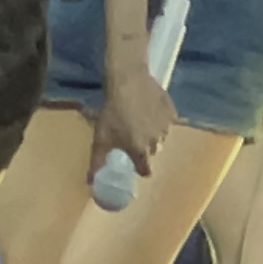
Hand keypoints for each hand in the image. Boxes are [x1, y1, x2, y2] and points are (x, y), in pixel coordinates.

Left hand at [92, 71, 179, 192]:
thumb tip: (90, 182)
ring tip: (140, 119)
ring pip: (161, 137)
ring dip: (153, 133)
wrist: (128, 81)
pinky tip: (149, 109)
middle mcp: (157, 142)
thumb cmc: (112, 111)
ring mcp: (167, 126)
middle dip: (144, 148)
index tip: (133, 161)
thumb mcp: (100, 138)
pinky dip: (160, 119)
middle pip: (153, 152)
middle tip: (133, 136)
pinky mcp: (172, 111)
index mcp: (140, 151)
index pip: (146, 170)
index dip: (139, 168)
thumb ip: (97, 162)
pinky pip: (167, 121)